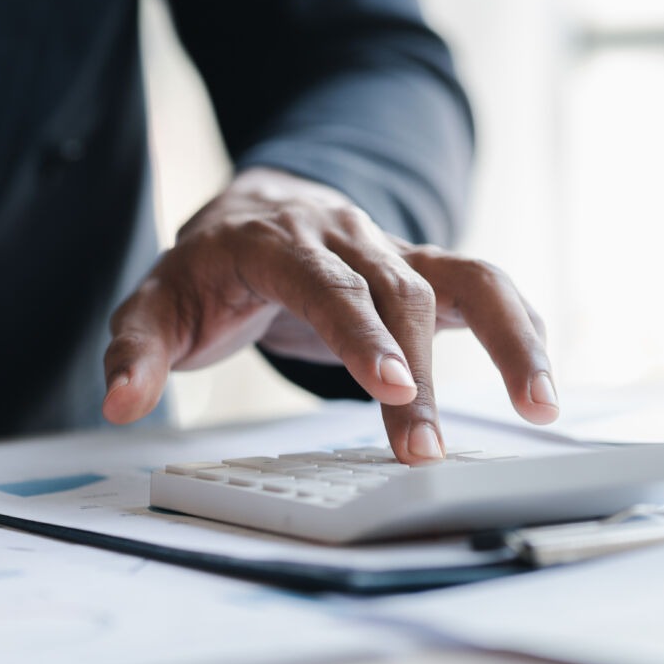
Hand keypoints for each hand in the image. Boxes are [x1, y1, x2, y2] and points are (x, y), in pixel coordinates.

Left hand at [102, 167, 557, 462]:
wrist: (252, 210)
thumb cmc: (205, 271)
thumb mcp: (155, 305)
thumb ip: (136, 352)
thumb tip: (121, 403)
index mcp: (273, 241)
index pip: (324, 282)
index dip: (359, 333)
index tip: (392, 387)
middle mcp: (342, 235)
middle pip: (396, 294)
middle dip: (417, 371)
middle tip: (423, 454)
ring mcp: (390, 247)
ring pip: (457, 283)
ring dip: (505, 343)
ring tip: (541, 407)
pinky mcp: (421, 267)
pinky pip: (482, 287)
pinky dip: (521, 327)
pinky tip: (543, 381)